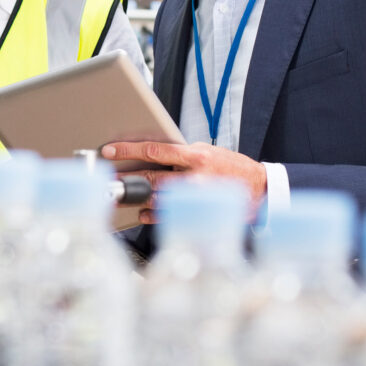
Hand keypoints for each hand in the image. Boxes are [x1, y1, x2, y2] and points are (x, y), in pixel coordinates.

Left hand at [101, 140, 267, 210]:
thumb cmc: (228, 166)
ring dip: (135, 198)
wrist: (258, 187)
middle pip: (151, 177)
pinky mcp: (198, 213)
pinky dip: (151, 215)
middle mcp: (195, 176)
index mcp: (195, 155)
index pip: (154, 149)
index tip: (109, 150)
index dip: (128, 150)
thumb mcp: (206, 151)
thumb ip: (180, 154)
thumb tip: (148, 154)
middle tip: (107, 178)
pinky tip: (141, 213)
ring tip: (120, 196)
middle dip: (126, 178)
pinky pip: (168, 215)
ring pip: (157, 198)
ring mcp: (196, 198)